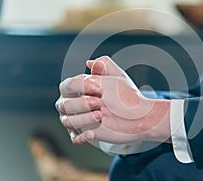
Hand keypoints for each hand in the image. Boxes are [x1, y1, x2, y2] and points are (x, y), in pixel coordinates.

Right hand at [55, 56, 170, 144]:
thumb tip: (90, 63)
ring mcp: (77, 121)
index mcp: (77, 89)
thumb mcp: (117, 77)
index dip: (80, 86)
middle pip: (64, 104)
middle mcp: (72, 105)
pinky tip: (92, 133)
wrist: (138, 115)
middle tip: (99, 102)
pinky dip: (81, 137)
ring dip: (82, 118)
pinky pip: (75, 139)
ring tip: (100, 115)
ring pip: (68, 121)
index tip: (98, 88)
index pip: (67, 86)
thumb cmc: (124, 94)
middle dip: (81, 103)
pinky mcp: (84, 135)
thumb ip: (104, 66)